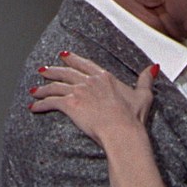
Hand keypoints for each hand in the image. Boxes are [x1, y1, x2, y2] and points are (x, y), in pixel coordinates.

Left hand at [29, 51, 156, 146]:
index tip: (65, 56)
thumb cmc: (132, 117)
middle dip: (53, 71)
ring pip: (56, 86)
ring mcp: (79, 91)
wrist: (122, 130)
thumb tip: (153, 67)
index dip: (74, 60)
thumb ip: (145, 80)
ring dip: (43, 88)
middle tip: (44, 70)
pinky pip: (51, 101)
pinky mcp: (70, 104)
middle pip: (66, 72)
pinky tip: (34, 107)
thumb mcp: (143, 95)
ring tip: (35, 90)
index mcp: (105, 77)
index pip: (85, 65)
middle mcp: (90, 81)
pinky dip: (41, 104)